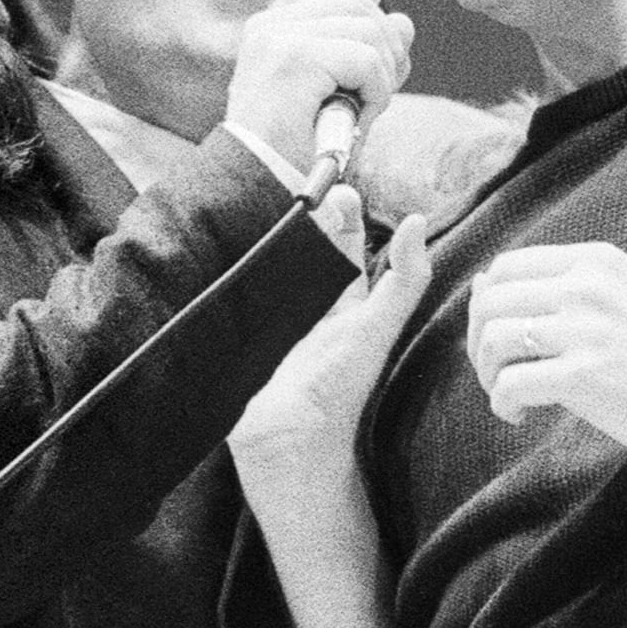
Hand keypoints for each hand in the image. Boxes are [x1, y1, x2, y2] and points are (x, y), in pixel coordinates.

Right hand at [220, 0, 411, 182]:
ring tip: (358, 112)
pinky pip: (367, 60)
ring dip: (381, 76)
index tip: (367, 46)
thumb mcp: (338, 93)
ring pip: (371, 28)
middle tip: (371, 95)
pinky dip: (376, 94)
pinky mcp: (294, 60)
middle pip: (360, 1)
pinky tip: (356, 121)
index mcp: (270, 26)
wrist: (257, 187)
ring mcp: (279, 38)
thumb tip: (404, 22)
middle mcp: (270, 24)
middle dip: (384, 48)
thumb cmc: (295, 149)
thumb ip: (371, 54)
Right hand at [233, 210, 432, 468]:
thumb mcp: (377, 328)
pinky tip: (211, 238)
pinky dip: (221, 267)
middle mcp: (305, 302)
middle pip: (299, 242)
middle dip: (295, 211)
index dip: (339, 211)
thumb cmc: (338, 387)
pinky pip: (226, 288)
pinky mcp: (233, 327)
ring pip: (262, 259)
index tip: (332, 187)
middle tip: (291, 186)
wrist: (286, 441)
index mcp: (342, 300)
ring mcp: (266, 313)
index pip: (341, 241)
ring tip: (250, 199)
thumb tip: (415, 221)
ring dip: (256, 233)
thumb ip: (404, 280)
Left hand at [464, 243, 626, 460]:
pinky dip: (502, 403)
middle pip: (491, 301)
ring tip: (508, 396)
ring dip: (488, 375)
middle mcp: (588, 284)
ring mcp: (588, 328)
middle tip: (496, 374)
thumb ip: (555, 290)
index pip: (506, 266)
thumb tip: (480, 284)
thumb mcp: (615, 300)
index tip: (500, 340)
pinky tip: (520, 415)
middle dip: (479, 342)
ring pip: (494, 339)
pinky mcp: (587, 374)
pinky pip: (511, 383)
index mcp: (594, 260)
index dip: (488, 305)